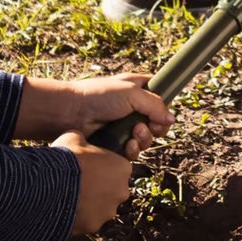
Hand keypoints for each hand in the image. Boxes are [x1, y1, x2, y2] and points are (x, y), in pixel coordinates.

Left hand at [17, 74, 168, 159]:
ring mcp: (123, 126)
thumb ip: (156, 105)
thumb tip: (171, 119)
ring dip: (144, 139)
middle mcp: (131, 108)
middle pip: (156, 122)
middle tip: (145, 127)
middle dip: (155, 128)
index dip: (164, 107)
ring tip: (133, 134)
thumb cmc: (98, 96)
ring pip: (146, 139)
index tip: (161, 114)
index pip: (160, 96)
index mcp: (136, 89)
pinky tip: (125, 145)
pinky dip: (132, 150)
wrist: (70, 114)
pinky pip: (132, 151)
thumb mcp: (132, 93)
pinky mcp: (115, 143)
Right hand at [59, 132, 133, 234]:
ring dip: (91, 203)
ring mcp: (109, 211)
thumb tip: (79, 139)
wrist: (50, 186)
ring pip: (102, 207)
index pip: (118, 167)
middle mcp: (122, 191)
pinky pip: (89, 220)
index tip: (90, 166)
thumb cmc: (66, 158)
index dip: (103, 166)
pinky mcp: (95, 226)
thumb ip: (84, 140)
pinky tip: (65, 209)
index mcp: (123, 168)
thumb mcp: (74, 137)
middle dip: (100, 187)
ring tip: (70, 197)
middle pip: (113, 189)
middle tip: (80, 182)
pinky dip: (80, 217)